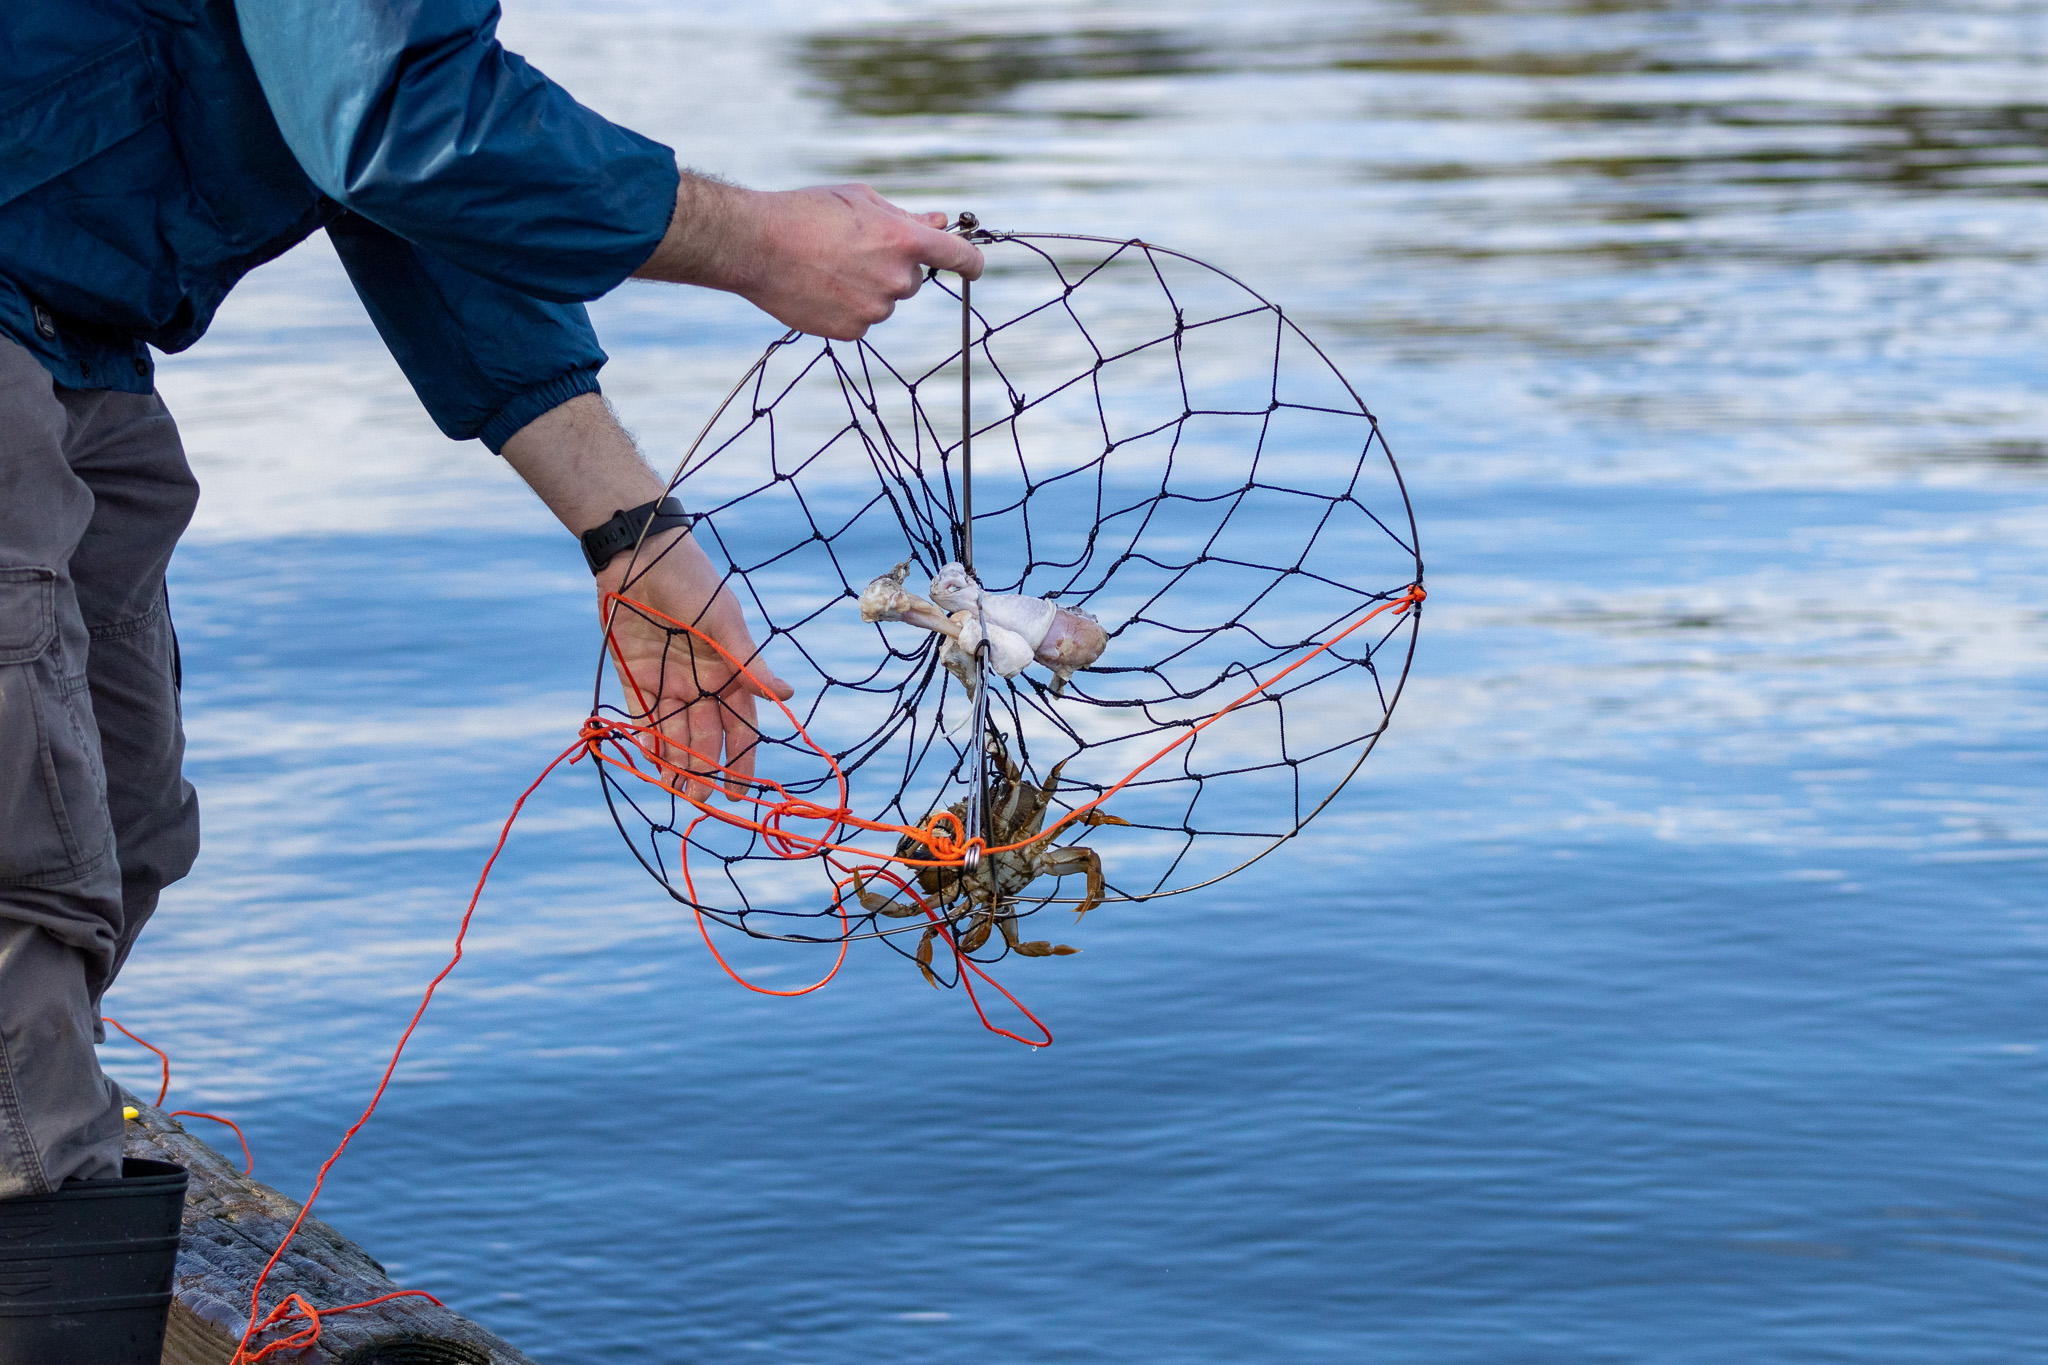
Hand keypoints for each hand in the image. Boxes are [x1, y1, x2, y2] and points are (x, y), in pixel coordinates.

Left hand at [599, 530, 793, 804]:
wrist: (639, 553)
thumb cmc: (692, 581)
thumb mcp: (723, 621)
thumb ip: (748, 662)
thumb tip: (787, 695)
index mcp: (728, 672)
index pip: (740, 727)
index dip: (741, 760)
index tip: (740, 794)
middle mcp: (699, 683)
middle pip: (704, 738)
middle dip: (704, 770)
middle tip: (699, 799)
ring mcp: (665, 680)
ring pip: (672, 733)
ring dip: (673, 762)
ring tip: (674, 791)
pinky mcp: (633, 674)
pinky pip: (640, 715)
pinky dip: (645, 739)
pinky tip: (649, 763)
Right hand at [635, 179, 984, 339]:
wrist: (755, 245)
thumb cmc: (807, 212)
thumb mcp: (861, 201)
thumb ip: (905, 216)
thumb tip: (939, 220)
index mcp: (904, 241)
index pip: (959, 257)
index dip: (970, 261)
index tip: (971, 265)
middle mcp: (896, 279)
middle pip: (913, 280)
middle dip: (893, 267)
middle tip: (854, 250)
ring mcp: (874, 310)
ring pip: (885, 301)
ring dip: (868, 287)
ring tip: (828, 267)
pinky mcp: (851, 331)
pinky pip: (862, 321)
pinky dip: (847, 308)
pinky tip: (819, 288)